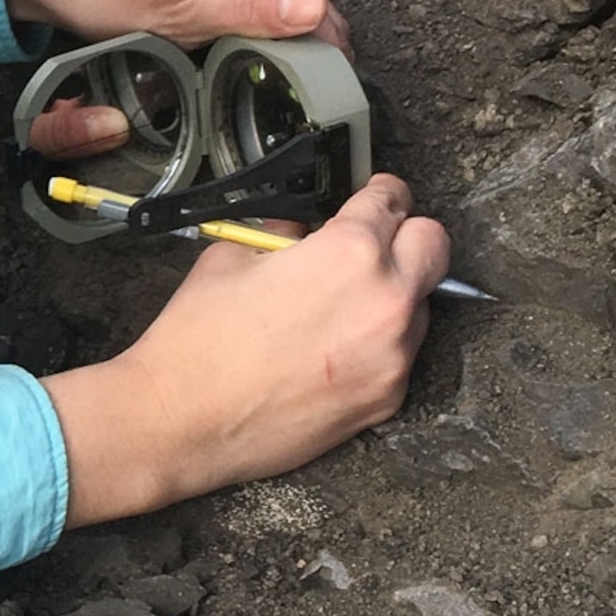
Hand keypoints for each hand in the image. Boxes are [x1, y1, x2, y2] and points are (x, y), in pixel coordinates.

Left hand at [9, 0, 351, 159]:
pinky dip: (261, 42)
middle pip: (315, 25)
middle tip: (264, 106)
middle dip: (300, 67)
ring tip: (246, 85)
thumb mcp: (179, 12)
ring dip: (280, 57)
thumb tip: (314, 10)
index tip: (301, 113)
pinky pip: (271, 15)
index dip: (321, 75)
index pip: (327, 27)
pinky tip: (235, 61)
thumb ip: (248, 11)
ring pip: (295, 24)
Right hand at [40, 176, 451, 524]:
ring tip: (337, 310)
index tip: (375, 198)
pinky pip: (399, 357)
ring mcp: (393, 356)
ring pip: (420, 306)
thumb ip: (282, 239)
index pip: (392, 201)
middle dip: (406, 236)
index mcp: (348, 252)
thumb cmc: (197, 342)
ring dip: (391, 296)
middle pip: (434, 245)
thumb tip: (301, 235)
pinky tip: (329, 353)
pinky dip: (375, 347)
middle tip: (372, 244)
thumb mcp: (230, 259)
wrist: (181, 421)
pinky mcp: (386, 400)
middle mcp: (384, 301)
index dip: (380, 194)